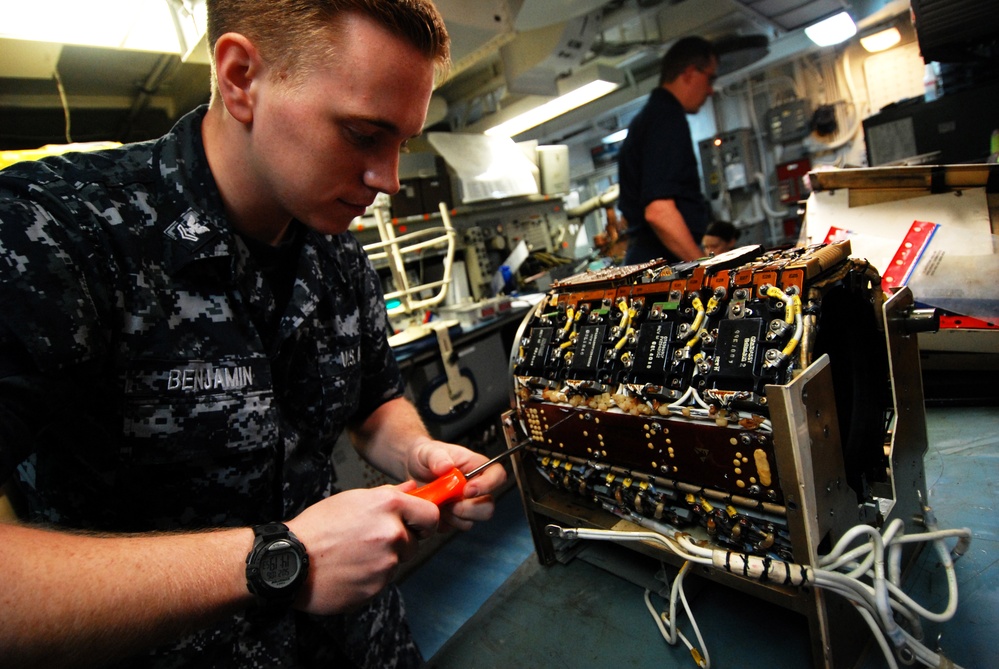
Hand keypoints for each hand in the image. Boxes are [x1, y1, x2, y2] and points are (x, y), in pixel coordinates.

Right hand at [285, 484, 438, 613]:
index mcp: (388, 505)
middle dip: (400, 541)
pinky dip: (370, 577)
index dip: (425, 521)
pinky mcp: (376, 587)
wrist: (289, 560)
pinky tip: (349, 569)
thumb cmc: (317, 527)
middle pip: (414, 541)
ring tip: (353, 554)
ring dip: (383, 560)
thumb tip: (412, 489)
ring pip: (397, 562)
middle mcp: (392, 533)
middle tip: (371, 540)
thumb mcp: (352, 499)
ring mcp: (385, 563)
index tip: (418, 524)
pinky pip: (382, 581)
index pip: (431, 515)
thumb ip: (389, 494)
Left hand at [409, 439, 506, 530]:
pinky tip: (434, 508)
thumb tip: (446, 466)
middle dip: (468, 509)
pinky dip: (443, 522)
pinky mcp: (453, 518)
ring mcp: (465, 505)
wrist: (411, 469)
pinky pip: (453, 527)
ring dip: (453, 516)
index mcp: (477, 468)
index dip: (488, 485)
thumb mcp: (428, 451)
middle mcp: (476, 488)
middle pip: (488, 505)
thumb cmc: (425, 456)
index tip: (468, 489)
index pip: (498, 476)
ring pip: (471, 520)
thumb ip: (437, 457)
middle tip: (450, 502)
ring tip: (438, 502)